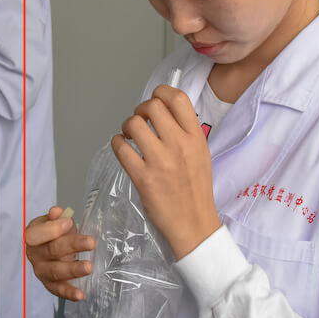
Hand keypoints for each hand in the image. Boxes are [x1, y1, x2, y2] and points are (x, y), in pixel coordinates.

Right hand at [25, 206, 95, 300]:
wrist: (51, 248)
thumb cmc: (54, 233)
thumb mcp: (55, 221)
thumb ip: (57, 218)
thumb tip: (57, 212)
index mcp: (32, 236)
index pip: (38, 234)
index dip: (53, 229)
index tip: (69, 222)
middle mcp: (34, 255)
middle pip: (51, 251)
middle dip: (72, 246)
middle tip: (90, 242)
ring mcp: (41, 271)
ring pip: (55, 272)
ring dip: (73, 270)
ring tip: (88, 267)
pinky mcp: (50, 284)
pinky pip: (58, 290)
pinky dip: (69, 293)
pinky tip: (80, 295)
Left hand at [111, 85, 221, 259]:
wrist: (194, 224)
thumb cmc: (196, 190)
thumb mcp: (200, 154)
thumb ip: (185, 133)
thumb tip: (162, 113)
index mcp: (196, 137)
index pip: (177, 99)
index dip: (161, 92)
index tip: (154, 101)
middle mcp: (179, 145)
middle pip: (152, 106)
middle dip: (141, 109)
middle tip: (140, 121)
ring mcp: (160, 161)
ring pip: (134, 124)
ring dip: (127, 126)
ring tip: (130, 136)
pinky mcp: (143, 177)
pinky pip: (121, 148)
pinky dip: (117, 143)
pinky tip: (123, 148)